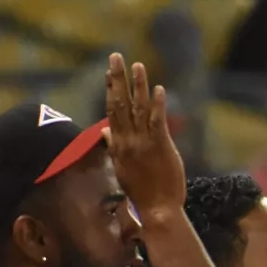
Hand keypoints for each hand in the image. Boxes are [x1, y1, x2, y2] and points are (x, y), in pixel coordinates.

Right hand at [103, 52, 185, 215]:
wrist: (158, 209)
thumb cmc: (142, 191)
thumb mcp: (122, 167)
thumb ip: (113, 146)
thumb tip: (105, 131)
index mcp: (118, 145)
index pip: (111, 111)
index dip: (111, 89)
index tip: (110, 71)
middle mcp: (127, 141)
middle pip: (120, 104)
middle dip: (118, 79)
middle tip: (116, 57)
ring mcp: (143, 143)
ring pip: (138, 109)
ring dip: (138, 86)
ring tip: (137, 66)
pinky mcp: (161, 147)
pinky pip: (158, 122)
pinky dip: (157, 105)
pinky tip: (158, 89)